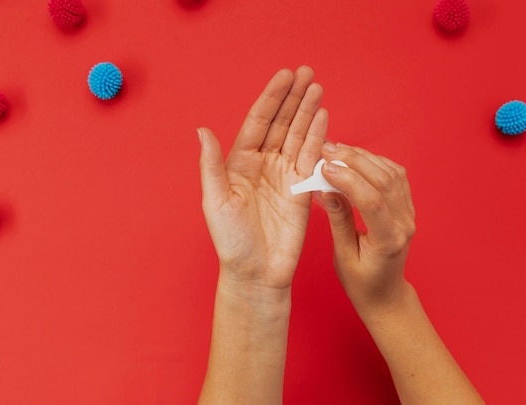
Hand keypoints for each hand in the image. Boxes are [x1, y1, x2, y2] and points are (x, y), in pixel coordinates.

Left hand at [198, 66, 326, 294]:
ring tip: (317, 87)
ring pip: (298, 135)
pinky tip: (323, 117)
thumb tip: (202, 131)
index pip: (258, 122)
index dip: (271, 98)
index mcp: (239, 163)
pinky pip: (311, 157)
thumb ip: (212, 165)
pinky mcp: (302, 189)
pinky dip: (318, 137)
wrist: (257, 272)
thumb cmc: (230, 240)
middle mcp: (263, 164)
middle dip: (293, 98)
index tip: (284, 76)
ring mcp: (284, 175)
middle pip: (281, 123)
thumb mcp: (215, 201)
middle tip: (307, 72)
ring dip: (308, 111)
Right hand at [316, 142, 415, 314]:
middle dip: (354, 160)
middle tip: (327, 150)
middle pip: (384, 180)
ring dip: (364, 157)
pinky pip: (396, 176)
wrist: (386, 294)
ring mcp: (409, 214)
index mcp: (388, 240)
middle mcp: (404, 224)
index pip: (371, 201)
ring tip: (337, 150)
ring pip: (392, 173)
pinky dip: (375, 162)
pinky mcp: (406, 207)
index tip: (324, 167)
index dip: (347, 180)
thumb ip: (339, 221)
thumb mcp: (344, 257)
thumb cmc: (362, 283)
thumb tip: (327, 189)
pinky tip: (355, 158)